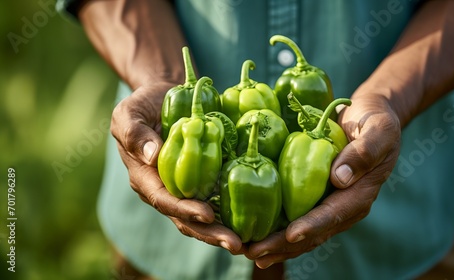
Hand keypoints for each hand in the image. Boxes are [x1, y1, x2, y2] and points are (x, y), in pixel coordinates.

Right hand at [110, 82, 244, 253]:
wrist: (163, 97)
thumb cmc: (143, 104)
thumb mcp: (128, 113)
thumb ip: (134, 133)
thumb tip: (152, 156)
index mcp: (145, 178)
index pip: (164, 200)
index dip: (184, 210)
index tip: (207, 215)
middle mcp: (164, 189)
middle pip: (186, 218)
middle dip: (210, 233)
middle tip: (236, 244)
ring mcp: (183, 187)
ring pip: (203, 217)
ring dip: (223, 231)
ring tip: (246, 242)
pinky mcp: (201, 179)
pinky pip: (215, 199)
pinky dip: (230, 212)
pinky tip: (252, 220)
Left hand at [246, 92, 400, 267]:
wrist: (368, 117)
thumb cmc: (374, 121)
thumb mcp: (377, 130)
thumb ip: (364, 152)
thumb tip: (340, 178)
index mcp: (360, 194)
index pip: (333, 214)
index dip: (312, 225)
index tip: (290, 235)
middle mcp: (345, 207)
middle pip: (314, 233)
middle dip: (284, 245)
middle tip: (254, 251)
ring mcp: (331, 206)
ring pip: (304, 234)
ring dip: (277, 246)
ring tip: (249, 254)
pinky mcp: (318, 200)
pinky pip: (298, 221)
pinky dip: (278, 233)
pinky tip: (258, 240)